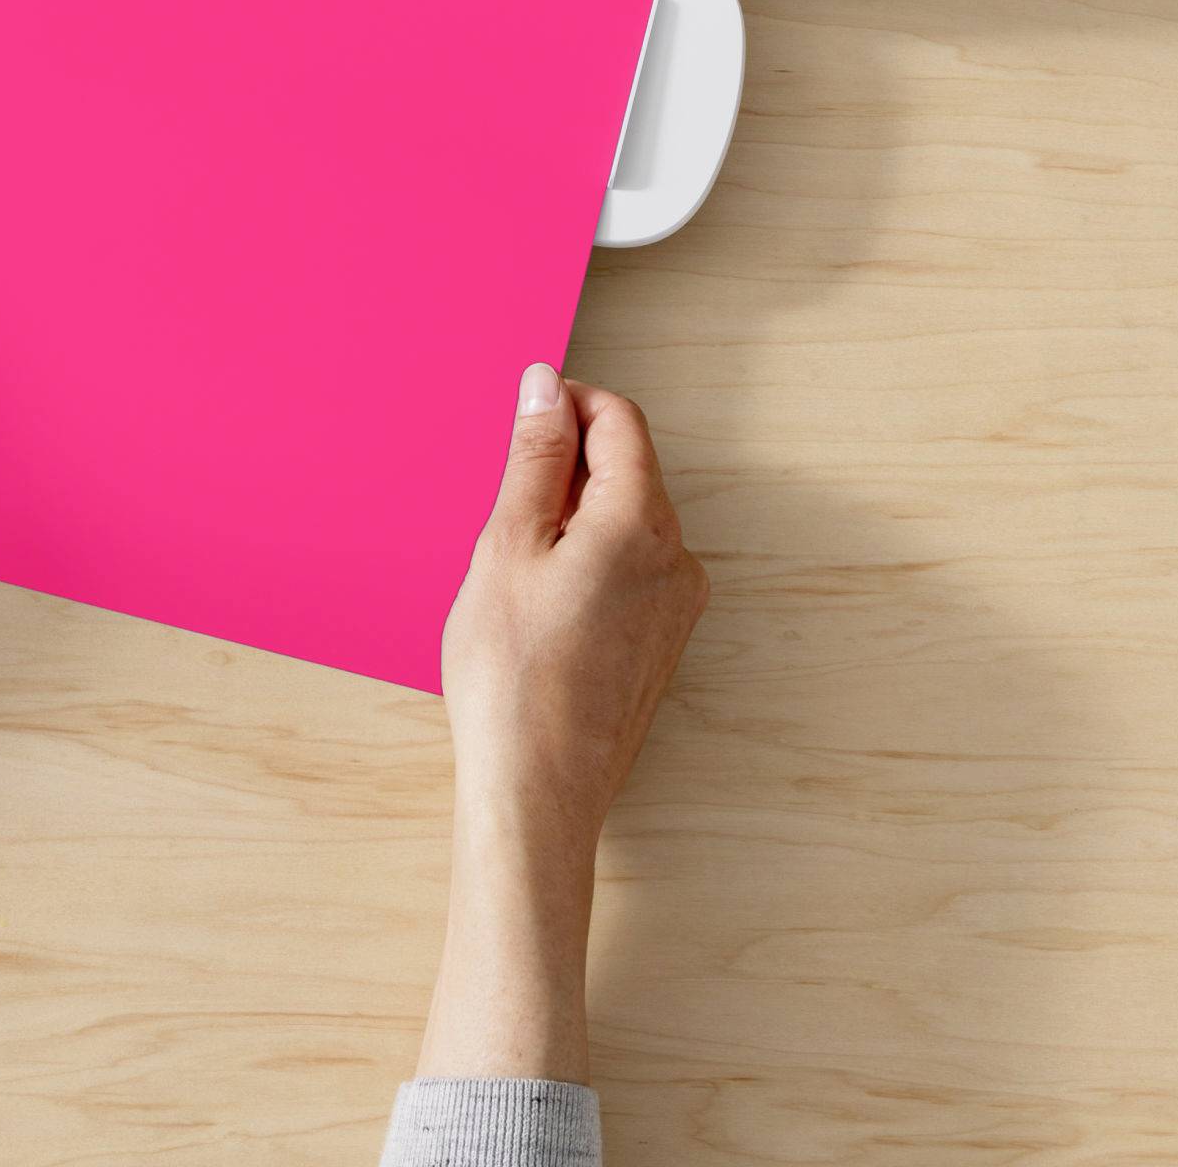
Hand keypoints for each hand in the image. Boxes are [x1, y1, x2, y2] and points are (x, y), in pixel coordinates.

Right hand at [444, 362, 707, 850]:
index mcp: (641, 521)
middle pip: (627, 467)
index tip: (517, 421)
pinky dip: (585, 558)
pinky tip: (538, 601)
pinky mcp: (662, 641)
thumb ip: (534, 457)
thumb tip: (546, 386)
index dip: (566, 405)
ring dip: (571, 514)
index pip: (619, 419)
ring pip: (625, 519)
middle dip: (564, 465)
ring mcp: (676, 604)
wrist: (537, 790)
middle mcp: (677, 557)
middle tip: (500, 506)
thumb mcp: (507, 544)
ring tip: (512, 563)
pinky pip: (628, 567)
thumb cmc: (512, 673)